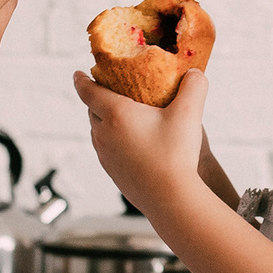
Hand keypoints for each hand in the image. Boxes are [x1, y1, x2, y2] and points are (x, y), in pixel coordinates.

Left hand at [74, 67, 209, 213]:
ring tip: (122, 117)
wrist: (171, 199)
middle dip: (97, 99)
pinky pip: (106, 151)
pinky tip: (132, 144)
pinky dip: (113, 141)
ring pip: (98, 132)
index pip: (88, 92)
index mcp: (116, 114)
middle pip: (92, 111)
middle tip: (109, 91)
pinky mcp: (113, 174)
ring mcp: (106, 157)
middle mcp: (104, 135)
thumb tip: (195, 72)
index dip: (82, 80)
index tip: (78, 74)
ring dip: (105, 122)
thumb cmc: (177, 154)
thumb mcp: (190, 113)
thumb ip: (194, 86)